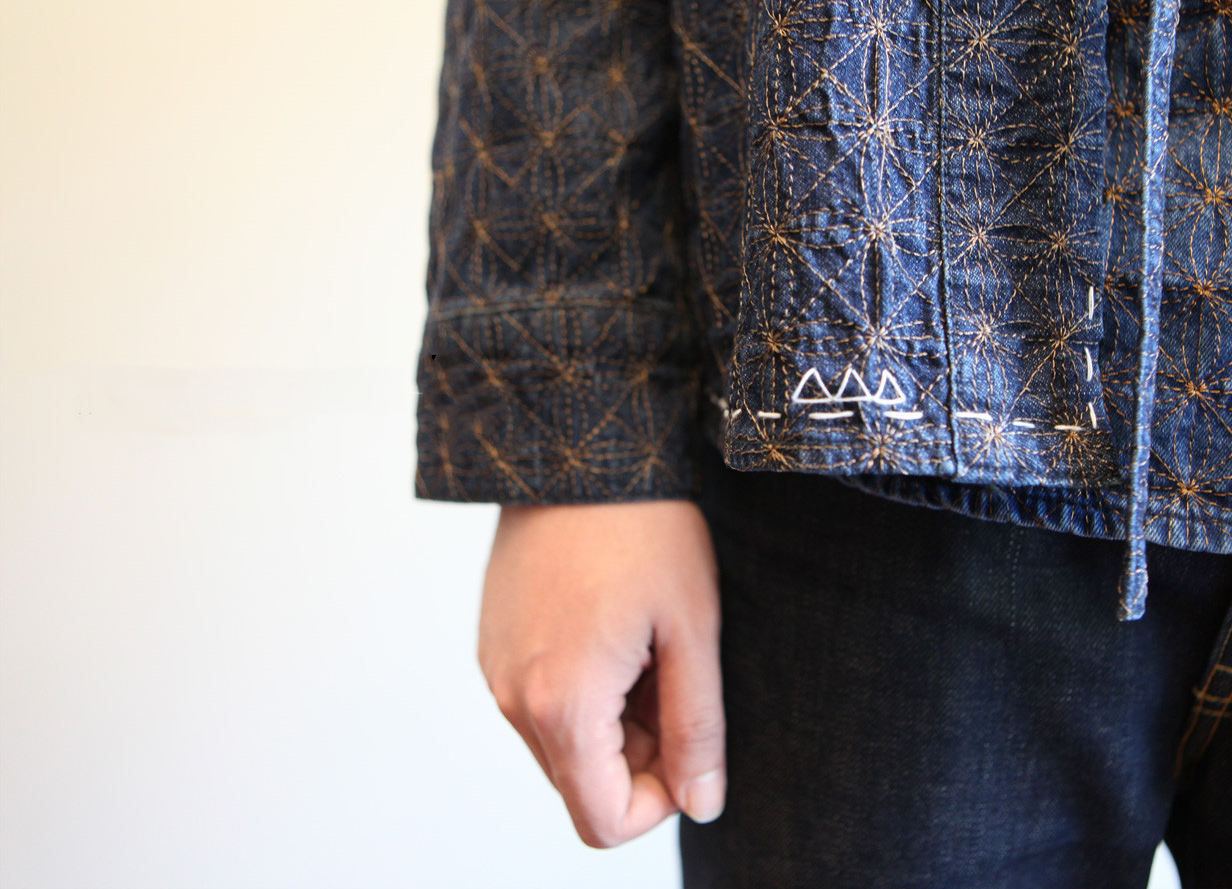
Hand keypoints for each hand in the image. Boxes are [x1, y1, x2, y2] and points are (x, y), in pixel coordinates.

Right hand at [477, 499, 724, 847]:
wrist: (579, 447)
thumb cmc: (644, 529)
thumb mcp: (693, 631)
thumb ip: (696, 729)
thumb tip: (701, 802)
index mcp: (562, 705)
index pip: (603, 820)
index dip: (660, 804)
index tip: (690, 746)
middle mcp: (513, 698)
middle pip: (582, 784)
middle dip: (640, 757)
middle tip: (676, 677)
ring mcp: (496, 669)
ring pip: (563, 744)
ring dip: (614, 722)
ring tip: (647, 646)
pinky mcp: (493, 642)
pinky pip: (541, 701)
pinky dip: (584, 691)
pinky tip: (615, 629)